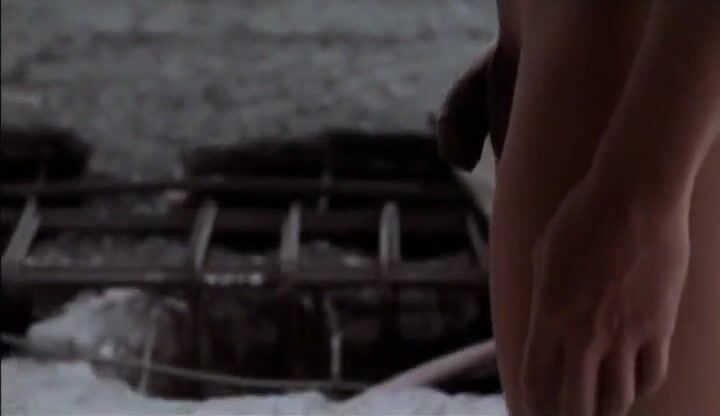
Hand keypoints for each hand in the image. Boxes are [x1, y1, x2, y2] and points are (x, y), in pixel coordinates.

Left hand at [522, 174, 690, 415]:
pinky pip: (653, 374)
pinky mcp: (660, 327)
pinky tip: (633, 385)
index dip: (533, 404)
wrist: (634, 197)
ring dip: (607, 409)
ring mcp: (626, 334)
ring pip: (619, 397)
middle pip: (577, 402)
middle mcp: (586, 334)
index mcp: (549, 316)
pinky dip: (641, 386)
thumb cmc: (580, 219)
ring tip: (601, 410)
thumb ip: (543, 296)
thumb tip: (545, 321)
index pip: (537, 379)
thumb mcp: (543, 256)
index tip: (533, 412)